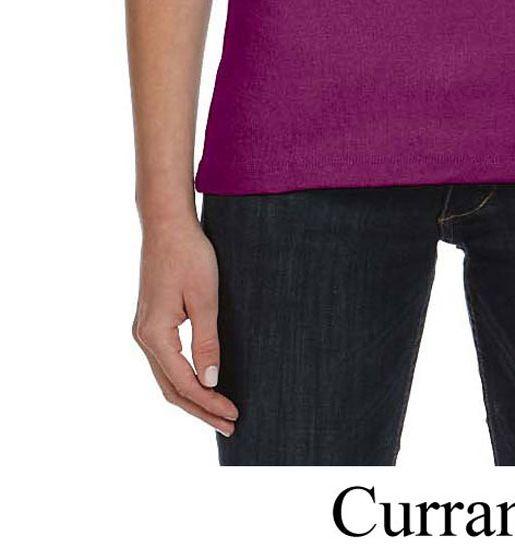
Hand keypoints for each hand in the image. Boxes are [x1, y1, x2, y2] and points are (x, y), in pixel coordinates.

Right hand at [132, 217, 238, 435]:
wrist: (167, 225)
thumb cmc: (189, 256)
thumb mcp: (205, 300)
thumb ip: (207, 343)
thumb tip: (211, 382)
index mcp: (155, 335)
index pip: (184, 383)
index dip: (210, 402)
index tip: (234, 414)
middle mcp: (143, 337)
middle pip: (171, 388)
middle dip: (201, 410)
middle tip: (230, 425)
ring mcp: (144, 330)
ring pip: (166, 378)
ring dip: (192, 398)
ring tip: (219, 413)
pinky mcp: (151, 322)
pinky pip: (165, 362)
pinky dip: (183, 379)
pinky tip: (202, 385)